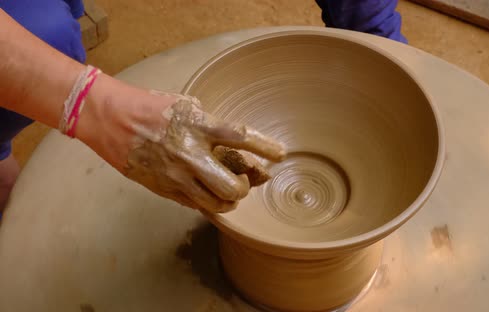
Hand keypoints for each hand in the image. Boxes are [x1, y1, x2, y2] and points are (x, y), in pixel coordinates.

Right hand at [79, 76, 284, 212]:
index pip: (241, 137)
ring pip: (217, 204)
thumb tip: (239, 148)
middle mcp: (189, 154)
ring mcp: (176, 177)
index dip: (265, 147)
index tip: (281, 154)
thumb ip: (212, 127)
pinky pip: (197, 205)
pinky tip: (209, 192)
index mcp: (197, 126)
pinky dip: (210, 202)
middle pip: (233, 187)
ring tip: (228, 189)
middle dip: (246, 187)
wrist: (110, 119)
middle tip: (245, 179)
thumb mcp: (187, 106)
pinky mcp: (165, 190)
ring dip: (230, 199)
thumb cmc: (151, 108)